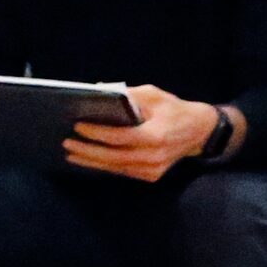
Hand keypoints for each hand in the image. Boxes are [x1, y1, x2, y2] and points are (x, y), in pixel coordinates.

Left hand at [65, 84, 219, 182]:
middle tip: (66, 143)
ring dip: (91, 161)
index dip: (97, 133)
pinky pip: (123, 171)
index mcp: (156, 136)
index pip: (120, 137)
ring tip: (70, 153)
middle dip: (88, 151)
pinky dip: (104, 165)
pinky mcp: (151, 175)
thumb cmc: (174, 109)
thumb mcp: (153, 95)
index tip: (77, 126)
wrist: (200, 132)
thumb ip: (127, 94)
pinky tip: (88, 160)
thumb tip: (97, 91)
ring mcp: (153, 169)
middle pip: (114, 156)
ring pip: (116, 167)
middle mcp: (154, 156)